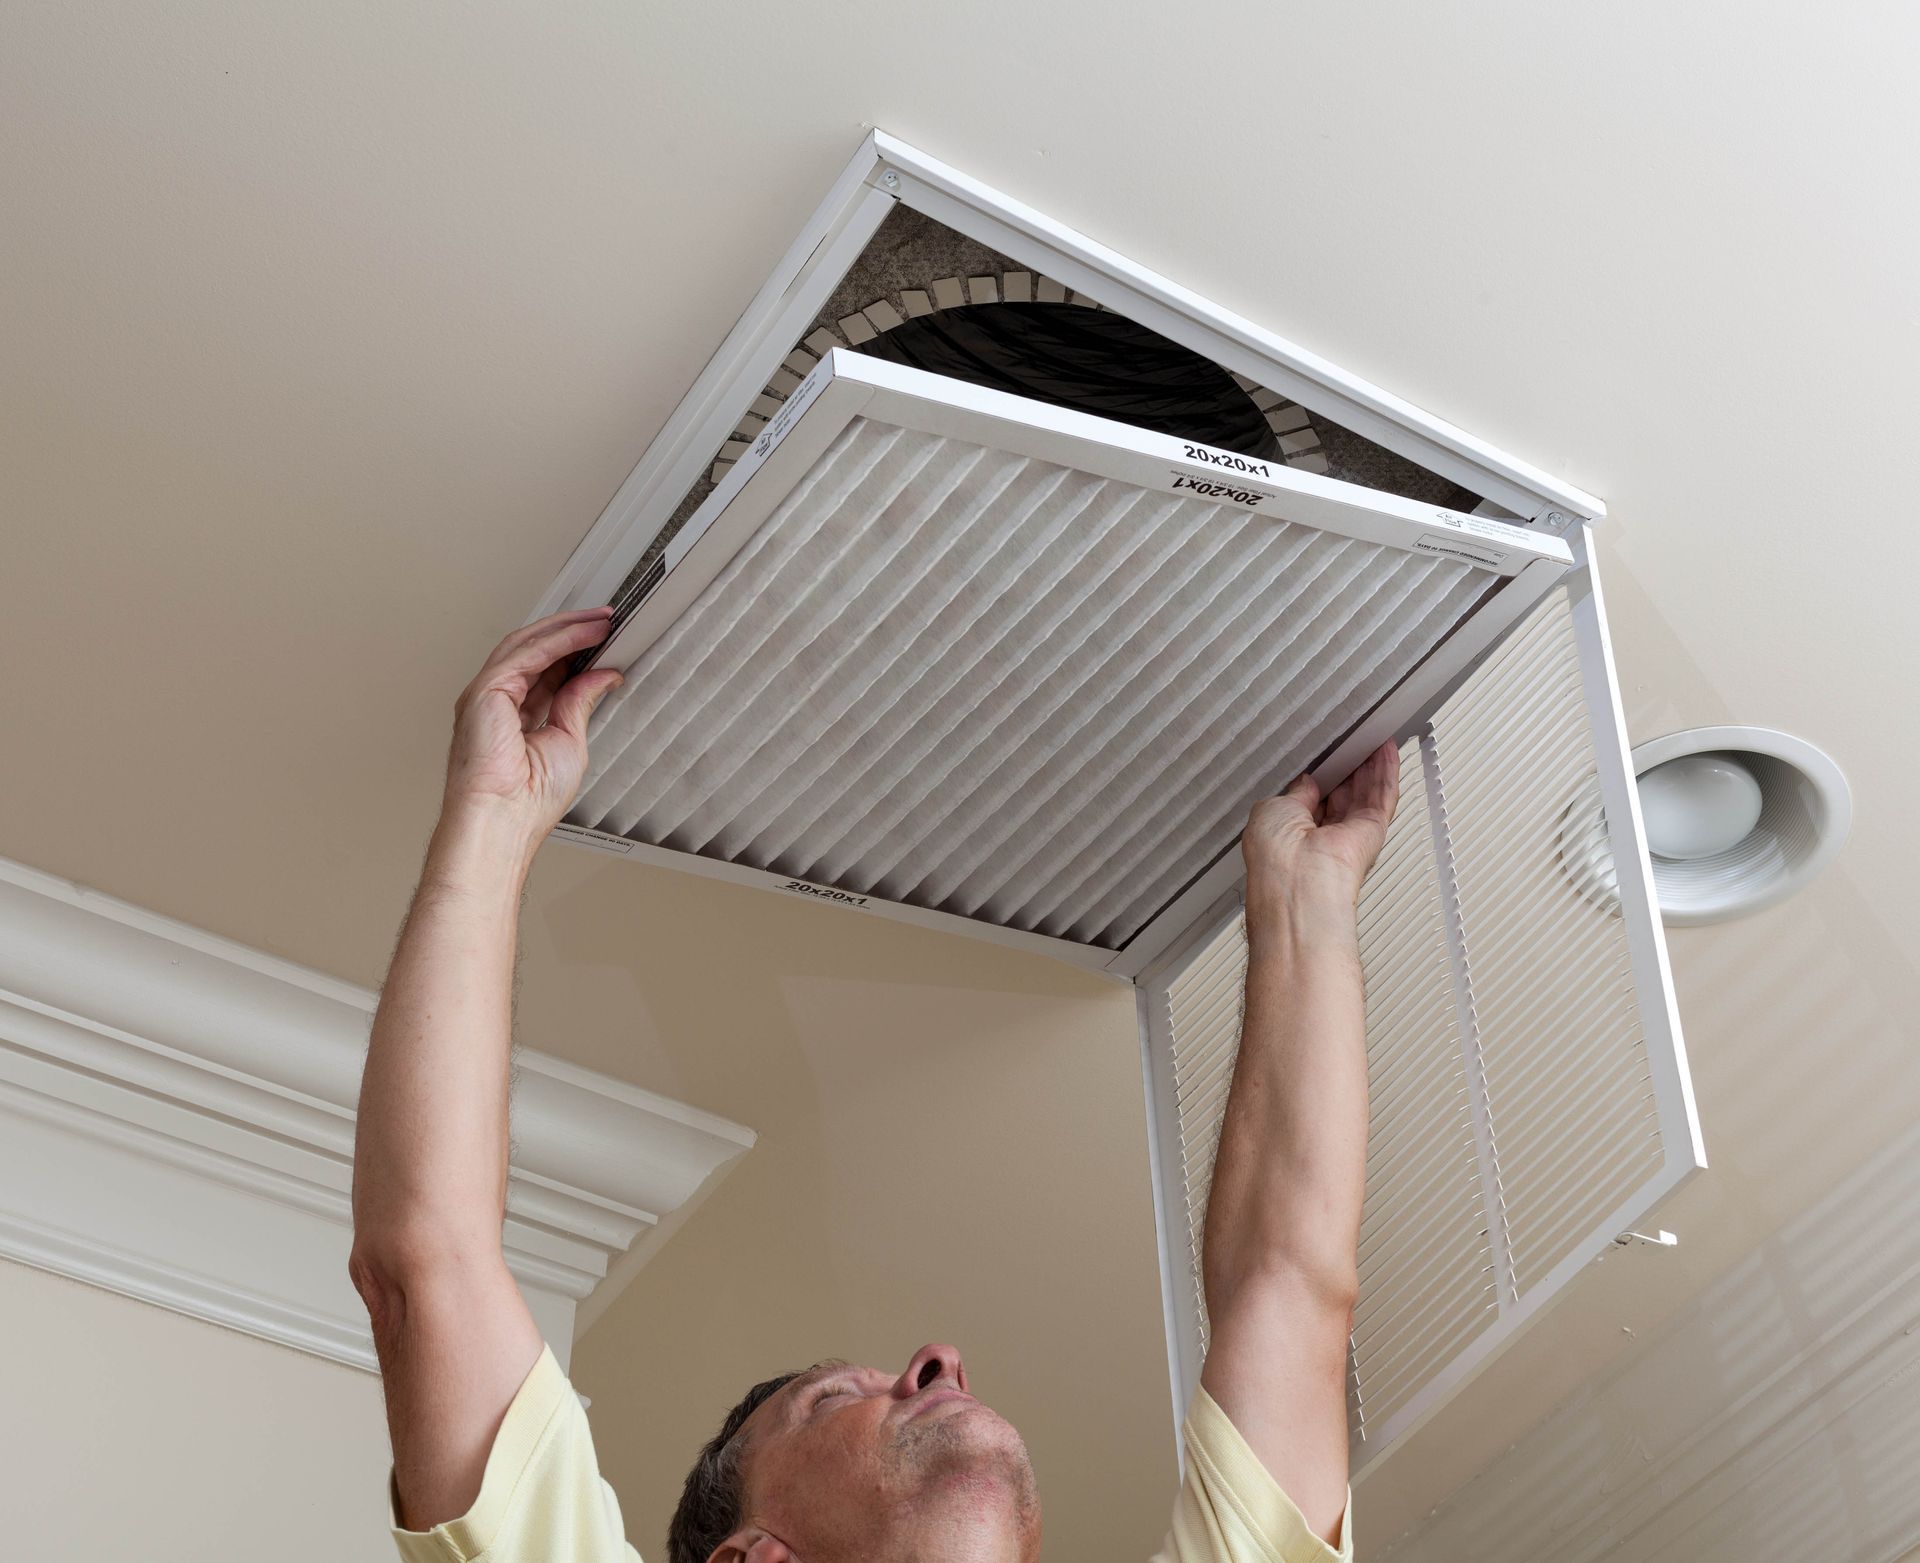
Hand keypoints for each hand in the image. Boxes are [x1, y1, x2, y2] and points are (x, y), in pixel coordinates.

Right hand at [442, 607, 623, 839]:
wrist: (504, 820)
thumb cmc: (528, 801)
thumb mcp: (569, 741)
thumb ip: (580, 702)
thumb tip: (602, 675)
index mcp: (514, 717)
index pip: (546, 671)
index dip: (574, 652)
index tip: (603, 640)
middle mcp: (496, 702)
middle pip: (535, 651)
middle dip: (572, 632)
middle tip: (606, 620)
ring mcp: (487, 694)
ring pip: (528, 644)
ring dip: (567, 628)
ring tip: (601, 621)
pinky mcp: (485, 690)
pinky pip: (526, 653)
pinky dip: (558, 640)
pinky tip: (584, 634)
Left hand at [1242, 741, 1401, 925]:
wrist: (1299, 883)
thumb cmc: (1274, 856)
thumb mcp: (1272, 809)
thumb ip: (1293, 792)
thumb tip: (1307, 781)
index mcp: (1292, 832)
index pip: (1311, 799)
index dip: (1320, 775)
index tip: (1327, 753)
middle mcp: (1323, 835)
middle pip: (1342, 794)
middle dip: (1348, 767)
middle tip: (1354, 739)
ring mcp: (1350, 833)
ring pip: (1366, 792)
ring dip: (1370, 764)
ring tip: (1373, 737)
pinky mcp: (1372, 830)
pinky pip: (1383, 796)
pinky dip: (1387, 771)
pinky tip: (1387, 750)